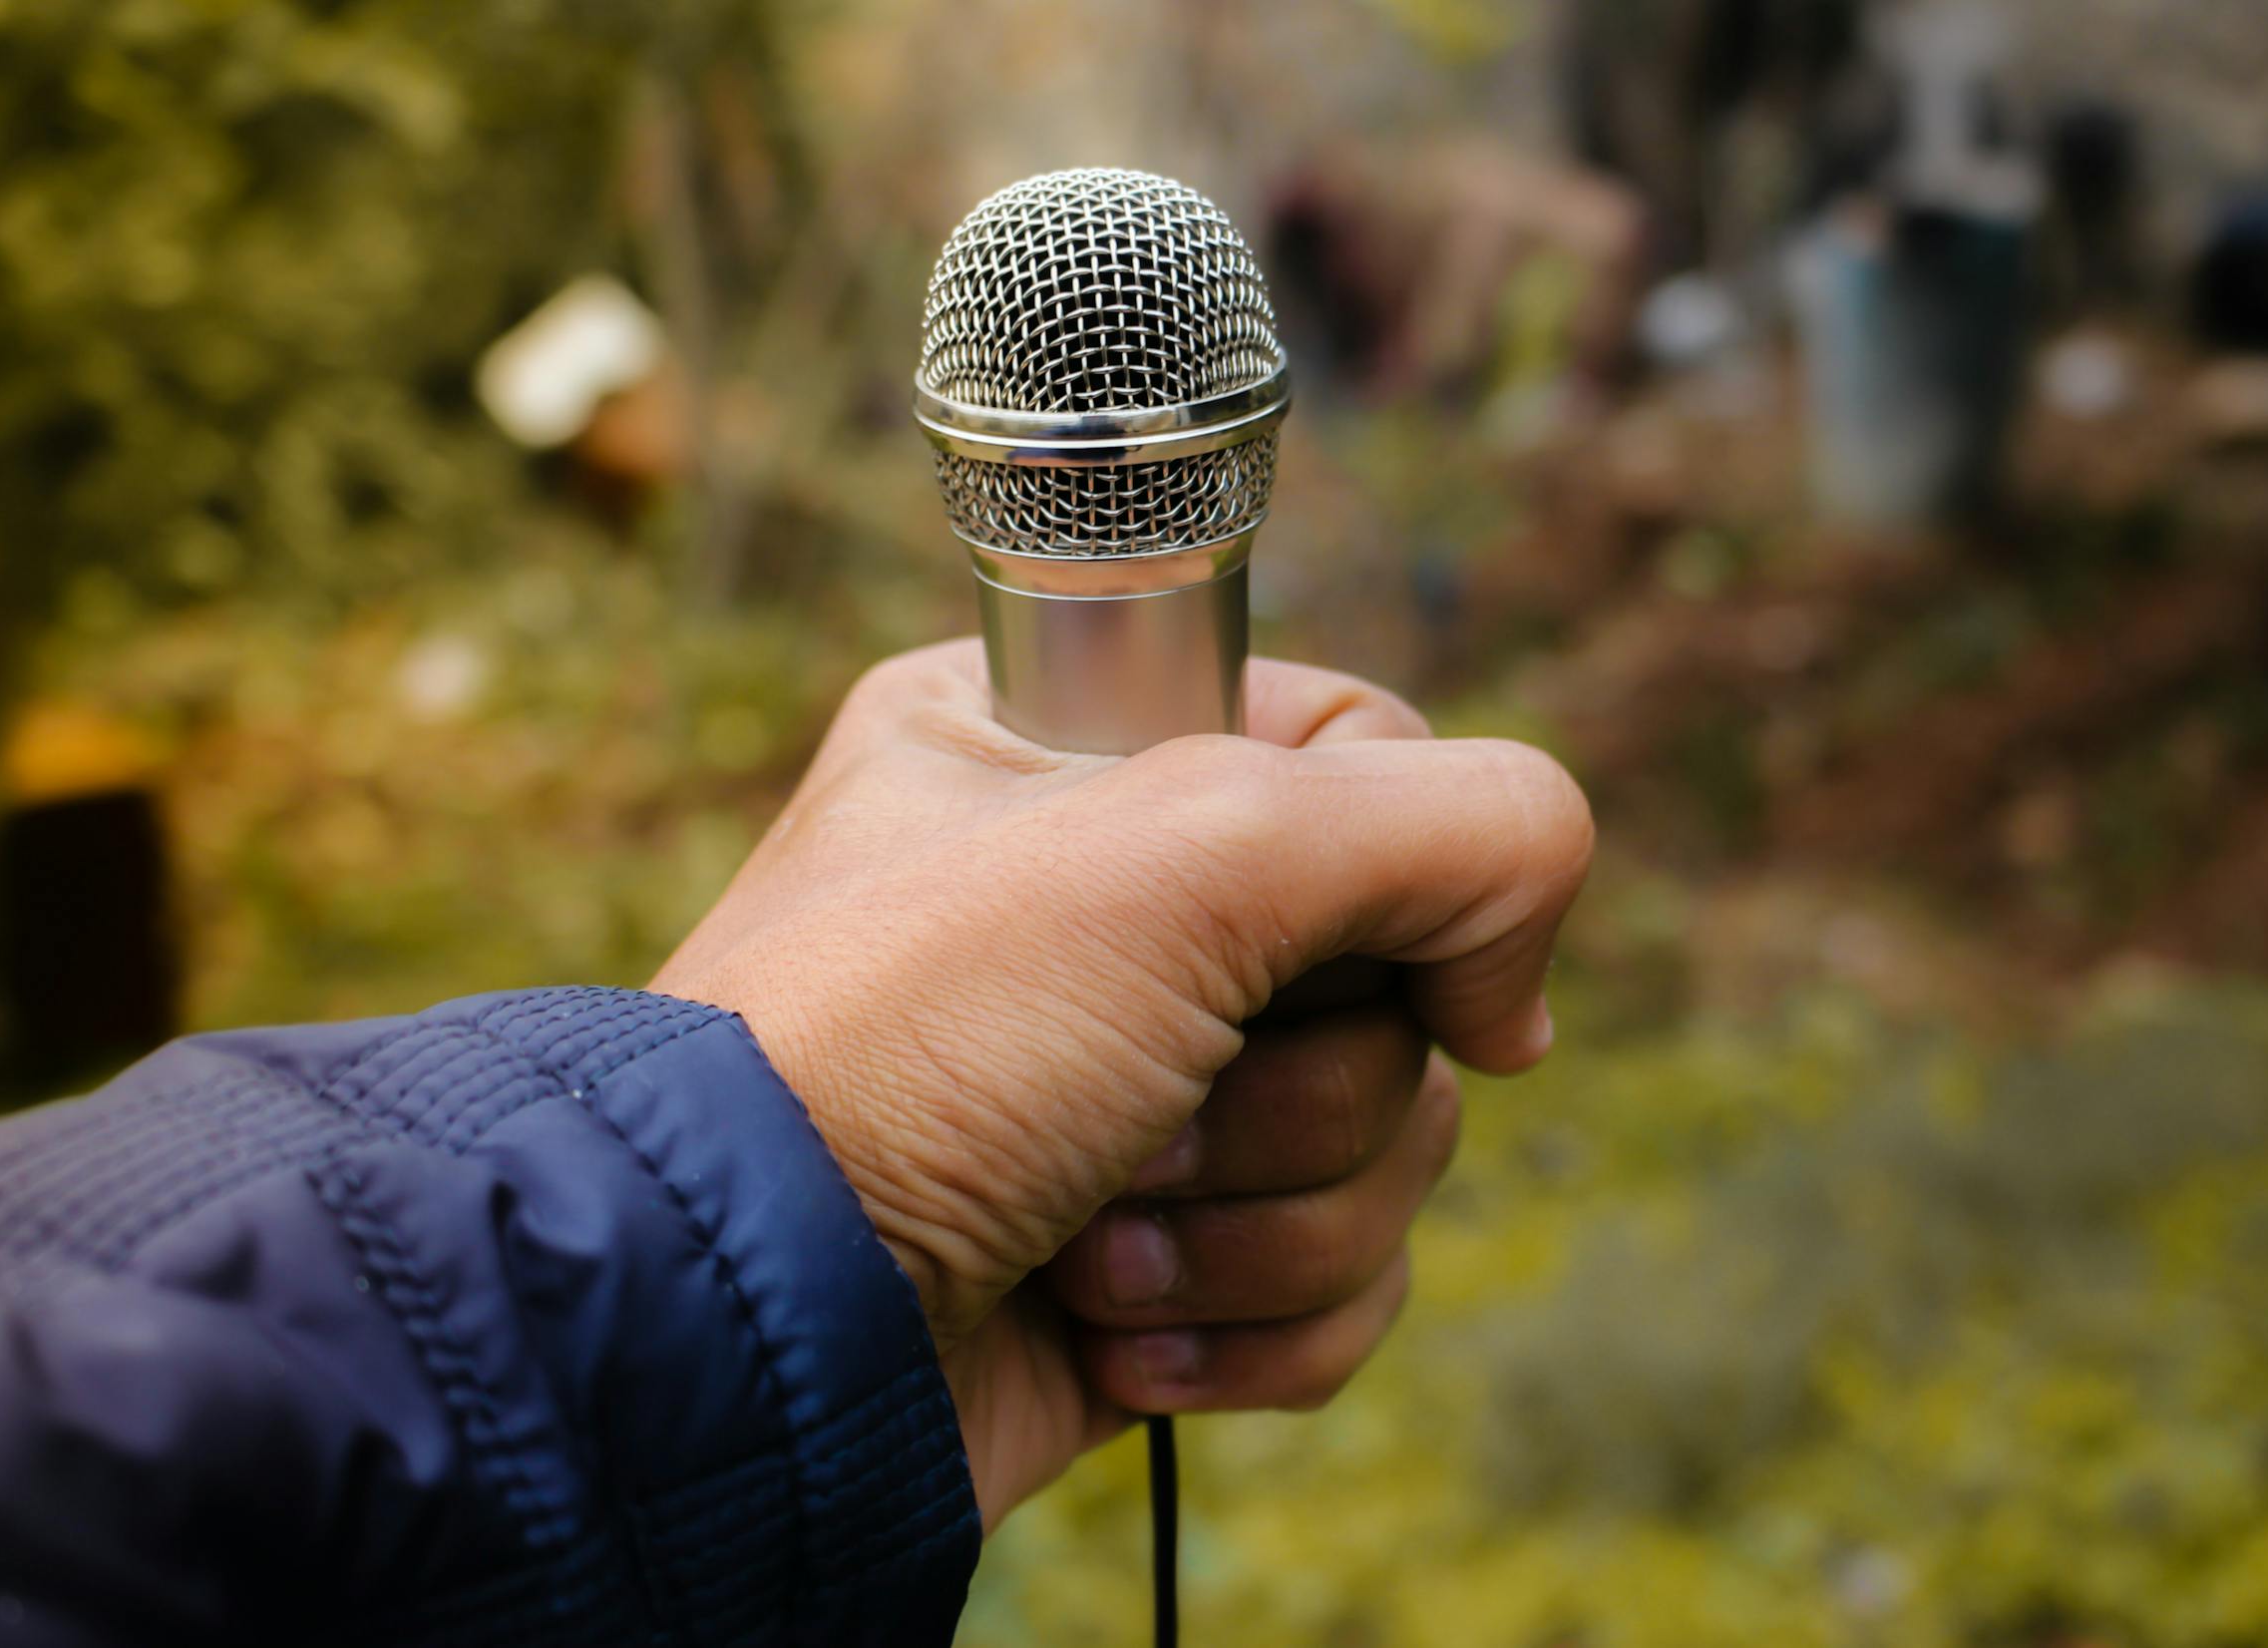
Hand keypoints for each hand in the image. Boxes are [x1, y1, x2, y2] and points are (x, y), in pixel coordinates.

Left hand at [653, 641, 1592, 1528]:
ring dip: (1263, 1219)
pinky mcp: (1167, 1257)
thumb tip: (1517, 1002)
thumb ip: (1450, 825)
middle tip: (1145, 1105)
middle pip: (1402, 975)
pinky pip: (1343, 1286)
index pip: (1371, 752)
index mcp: (1080, 741)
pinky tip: (1107, 1325)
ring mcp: (1144, 1088)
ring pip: (1392, 1143)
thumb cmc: (912, 1051)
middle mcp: (1117, 908)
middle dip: (1299, 1087)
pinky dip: (1251, 1325)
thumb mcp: (1188, 850)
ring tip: (1099, 1234)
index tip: (1331, 958)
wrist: (750, 1341)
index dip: (1399, 869)